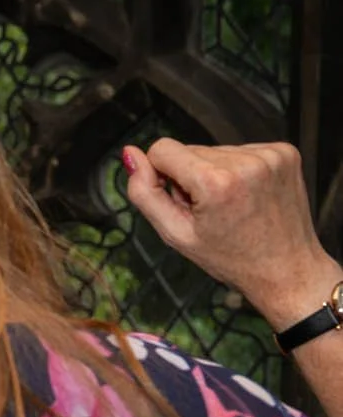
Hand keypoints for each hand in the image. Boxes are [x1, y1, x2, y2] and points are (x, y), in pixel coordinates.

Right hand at [123, 138, 339, 323]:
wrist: (286, 267)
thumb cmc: (231, 258)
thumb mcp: (176, 235)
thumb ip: (145, 193)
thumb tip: (130, 155)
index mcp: (215, 182)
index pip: (163, 149)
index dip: (162, 175)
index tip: (179, 200)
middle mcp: (245, 162)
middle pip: (190, 149)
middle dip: (190, 176)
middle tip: (209, 209)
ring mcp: (269, 155)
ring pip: (215, 150)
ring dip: (215, 172)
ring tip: (230, 204)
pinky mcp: (284, 153)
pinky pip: (241, 150)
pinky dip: (238, 169)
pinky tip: (247, 194)